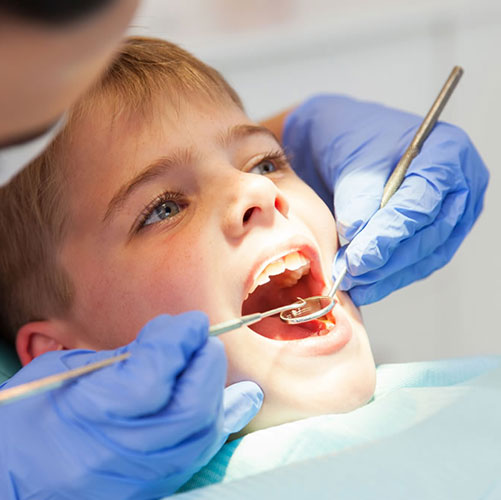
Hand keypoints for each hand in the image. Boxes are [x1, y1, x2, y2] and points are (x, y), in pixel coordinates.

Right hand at [0, 312, 262, 498]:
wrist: (12, 479)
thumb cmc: (31, 417)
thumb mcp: (65, 372)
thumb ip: (126, 357)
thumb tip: (173, 340)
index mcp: (88, 413)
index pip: (152, 373)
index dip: (178, 340)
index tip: (191, 321)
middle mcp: (120, 451)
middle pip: (189, 406)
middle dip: (205, 362)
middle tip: (201, 338)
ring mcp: (140, 476)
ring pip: (201, 433)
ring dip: (215, 389)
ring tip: (212, 361)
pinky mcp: (153, 487)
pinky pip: (199, 454)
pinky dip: (220, 421)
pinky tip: (240, 399)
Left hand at [283, 94, 487, 304]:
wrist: (346, 141)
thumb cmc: (353, 139)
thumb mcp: (353, 162)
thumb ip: (358, 202)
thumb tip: (359, 244)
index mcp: (446, 152)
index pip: (423, 202)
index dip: (390, 234)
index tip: (359, 257)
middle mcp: (458, 183)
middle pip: (431, 233)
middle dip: (388, 260)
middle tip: (352, 274)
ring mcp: (452, 210)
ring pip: (427, 254)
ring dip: (388, 275)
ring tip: (355, 285)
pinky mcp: (435, 231)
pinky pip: (419, 261)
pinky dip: (391, 276)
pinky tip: (366, 286)